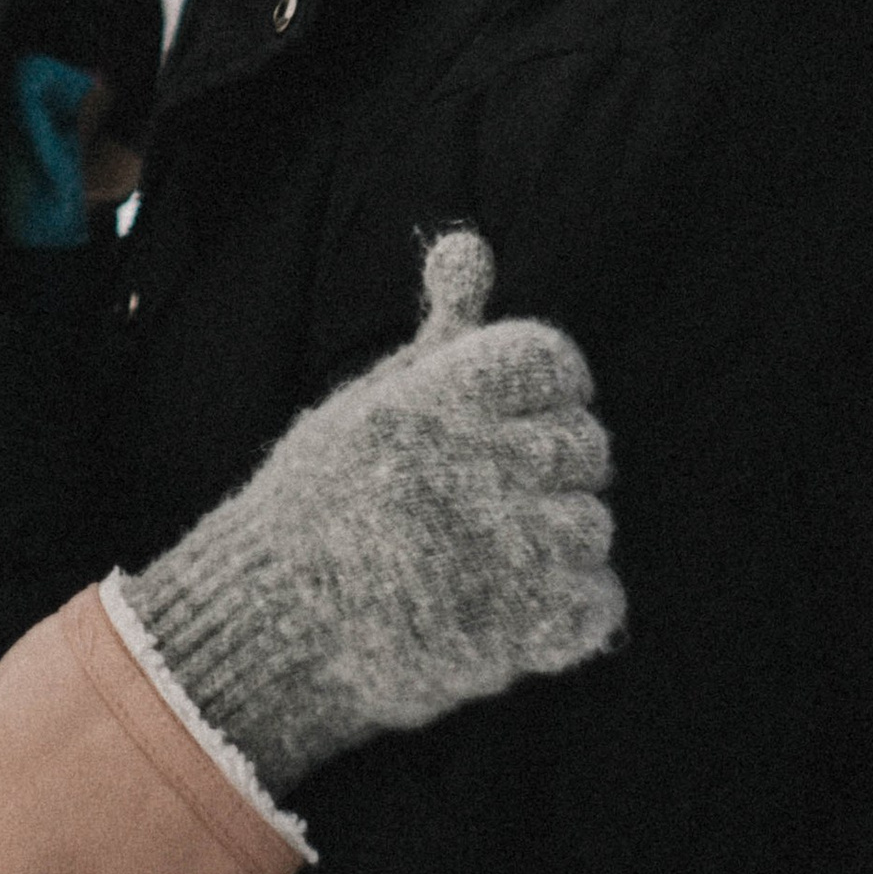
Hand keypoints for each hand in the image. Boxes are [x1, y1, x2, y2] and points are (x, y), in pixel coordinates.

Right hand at [120, 229, 622, 797]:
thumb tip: (470, 243)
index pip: (551, 358)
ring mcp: (508, 552)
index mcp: (438, 402)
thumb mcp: (371, 402)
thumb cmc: (318, 503)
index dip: (547, 384)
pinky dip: (572, 607)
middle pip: (586, 443)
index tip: (517, 415)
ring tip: (497, 553)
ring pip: (594, 525)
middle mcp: (479, 466)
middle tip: (493, 494)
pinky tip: (519, 603)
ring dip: (558, 541)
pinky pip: (600, 602)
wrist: (273, 629)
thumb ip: (440, 328)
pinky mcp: (522, 629)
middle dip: (551, 466)